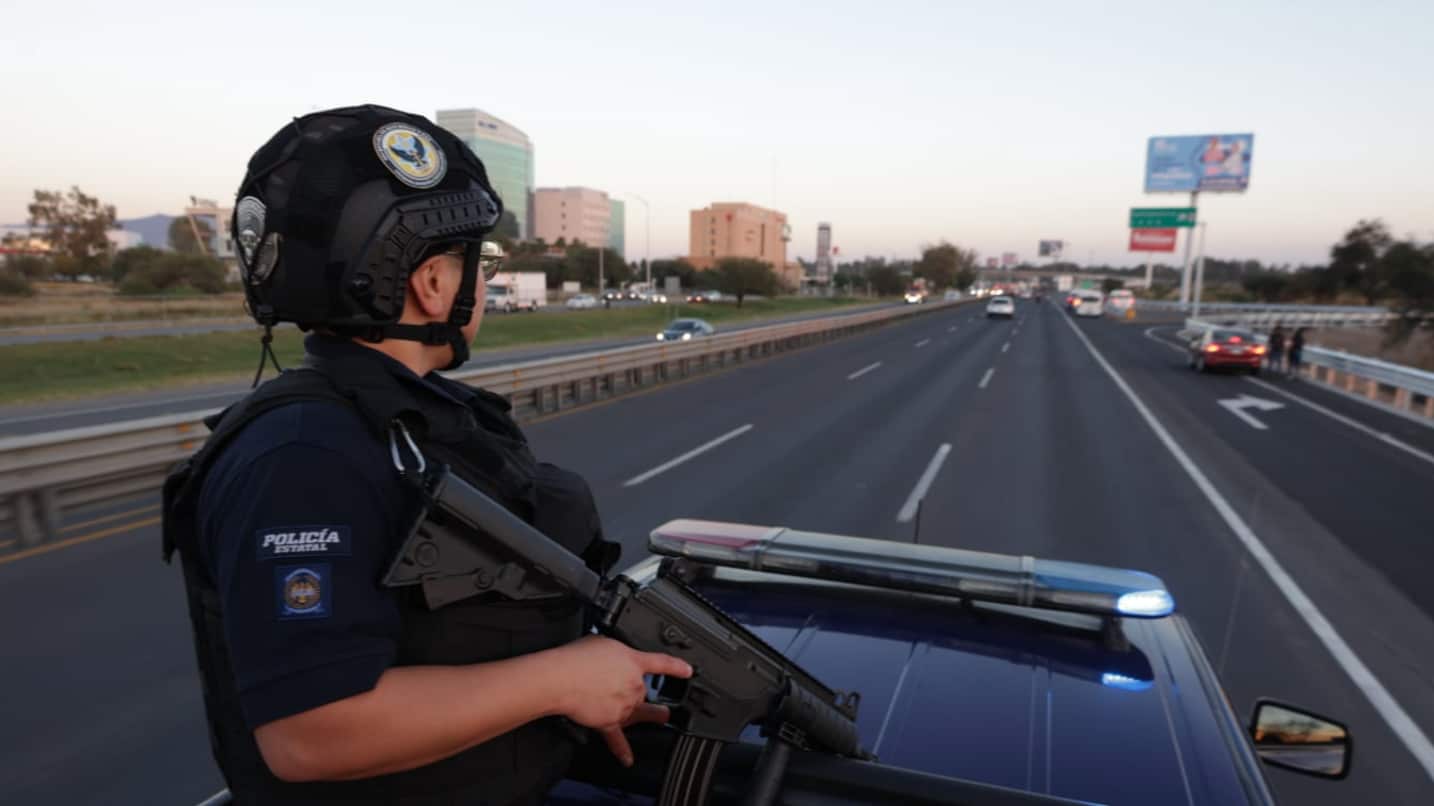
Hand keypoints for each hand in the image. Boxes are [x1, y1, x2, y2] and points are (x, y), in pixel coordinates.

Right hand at [550, 636, 692, 765]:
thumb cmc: (577, 658)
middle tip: (639, 689)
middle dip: (639, 691)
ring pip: (637, 713)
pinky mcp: (609, 722)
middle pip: (644, 692)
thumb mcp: (603, 642)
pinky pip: (618, 739)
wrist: (562, 678)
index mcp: (633, 663)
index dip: (677, 668)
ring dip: (641, 714)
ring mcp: (623, 706)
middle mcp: (633, 686)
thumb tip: (612, 657)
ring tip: (658, 716)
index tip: (688, 672)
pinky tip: (628, 759)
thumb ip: (615, 651)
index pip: (661, 664)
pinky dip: (622, 750)